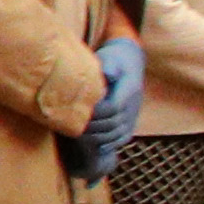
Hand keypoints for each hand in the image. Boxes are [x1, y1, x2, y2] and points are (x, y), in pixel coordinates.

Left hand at [67, 31, 146, 174]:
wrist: (129, 63)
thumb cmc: (114, 59)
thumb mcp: (111, 58)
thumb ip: (108, 66)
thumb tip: (108, 73)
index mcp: (129, 89)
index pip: (112, 108)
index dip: (94, 113)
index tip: (76, 110)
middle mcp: (133, 106)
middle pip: (111, 124)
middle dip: (90, 126)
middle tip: (69, 126)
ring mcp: (132, 116)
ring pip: (115, 134)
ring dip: (96, 137)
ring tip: (76, 134)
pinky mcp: (130, 124)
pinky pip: (120, 139)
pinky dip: (107, 144)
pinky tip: (92, 145)